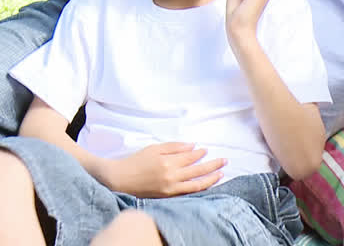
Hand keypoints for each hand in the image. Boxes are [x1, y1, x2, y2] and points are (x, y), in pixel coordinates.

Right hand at [99, 142, 223, 197]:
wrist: (119, 180)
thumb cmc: (135, 162)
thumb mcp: (154, 149)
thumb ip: (174, 147)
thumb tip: (193, 146)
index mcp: (167, 163)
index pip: (191, 158)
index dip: (200, 154)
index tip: (206, 150)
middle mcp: (171, 177)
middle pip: (198, 172)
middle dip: (213, 166)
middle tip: (224, 161)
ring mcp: (170, 189)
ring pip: (196, 185)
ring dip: (211, 179)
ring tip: (220, 174)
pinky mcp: (167, 197)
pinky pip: (187, 194)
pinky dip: (199, 189)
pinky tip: (206, 185)